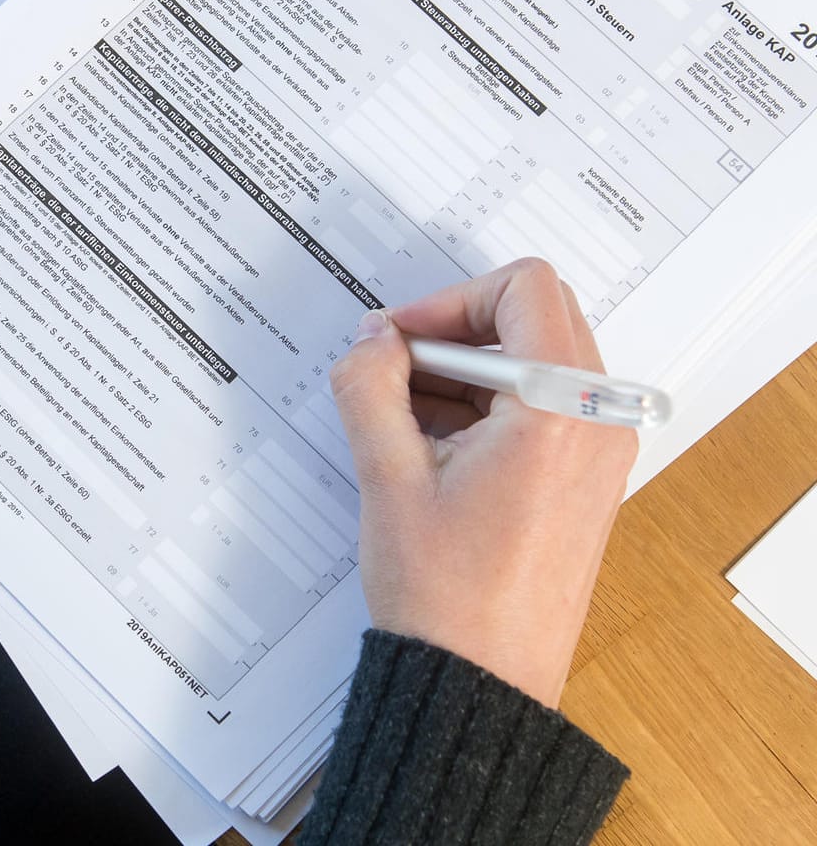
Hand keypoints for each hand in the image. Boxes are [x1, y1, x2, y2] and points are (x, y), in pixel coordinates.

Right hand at [329, 258, 636, 706]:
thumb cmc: (447, 595)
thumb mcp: (388, 476)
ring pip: (536, 359)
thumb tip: (372, 339)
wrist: (481, 679)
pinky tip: (430, 444)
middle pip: (536, 316)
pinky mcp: (585, 476)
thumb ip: (370, 386)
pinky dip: (486, 403)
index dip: (448, 299)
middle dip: (457, 329)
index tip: (399, 338)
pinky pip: (542, 404)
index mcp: (559, 410)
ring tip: (402, 414)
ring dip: (467, 368)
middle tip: (396, 364)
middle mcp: (597, 421)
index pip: (524, 289)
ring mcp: (599, 449)